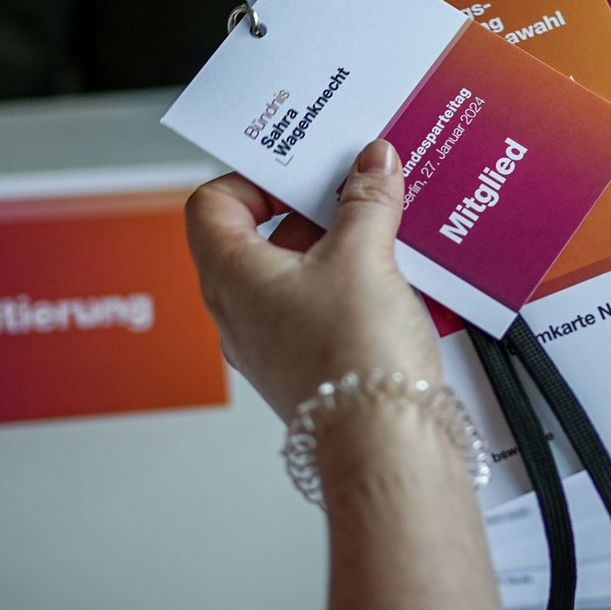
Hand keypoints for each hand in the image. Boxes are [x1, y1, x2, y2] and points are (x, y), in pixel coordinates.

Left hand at [184, 140, 438, 421]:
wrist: (386, 445)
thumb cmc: (352, 363)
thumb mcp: (363, 256)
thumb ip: (366, 200)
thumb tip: (371, 164)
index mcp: (233, 277)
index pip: (213, 204)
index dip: (255, 177)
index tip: (303, 167)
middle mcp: (243, 311)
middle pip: (261, 234)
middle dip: (312, 206)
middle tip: (353, 187)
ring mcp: (277, 341)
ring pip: (298, 271)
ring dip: (340, 243)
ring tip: (383, 226)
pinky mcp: (314, 362)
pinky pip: (325, 305)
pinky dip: (356, 280)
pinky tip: (397, 272)